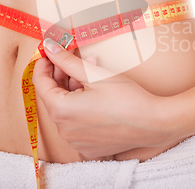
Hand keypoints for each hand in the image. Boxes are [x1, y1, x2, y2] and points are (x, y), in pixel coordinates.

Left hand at [32, 38, 174, 158]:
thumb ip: (67, 61)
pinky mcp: (88, 148)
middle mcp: (63, 130)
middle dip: (62, 76)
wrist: (153, 123)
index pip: (41, 83)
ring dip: (73, 92)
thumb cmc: (126, 98)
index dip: (44, 64)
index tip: (50, 52)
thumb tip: (48, 47)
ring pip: (66, 111)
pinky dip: (82, 110)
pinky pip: (77, 125)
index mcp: (61, 110)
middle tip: (74, 60)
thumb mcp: (94, 74)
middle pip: (54, 97)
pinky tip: (98, 98)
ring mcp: (75, 141)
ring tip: (92, 77)